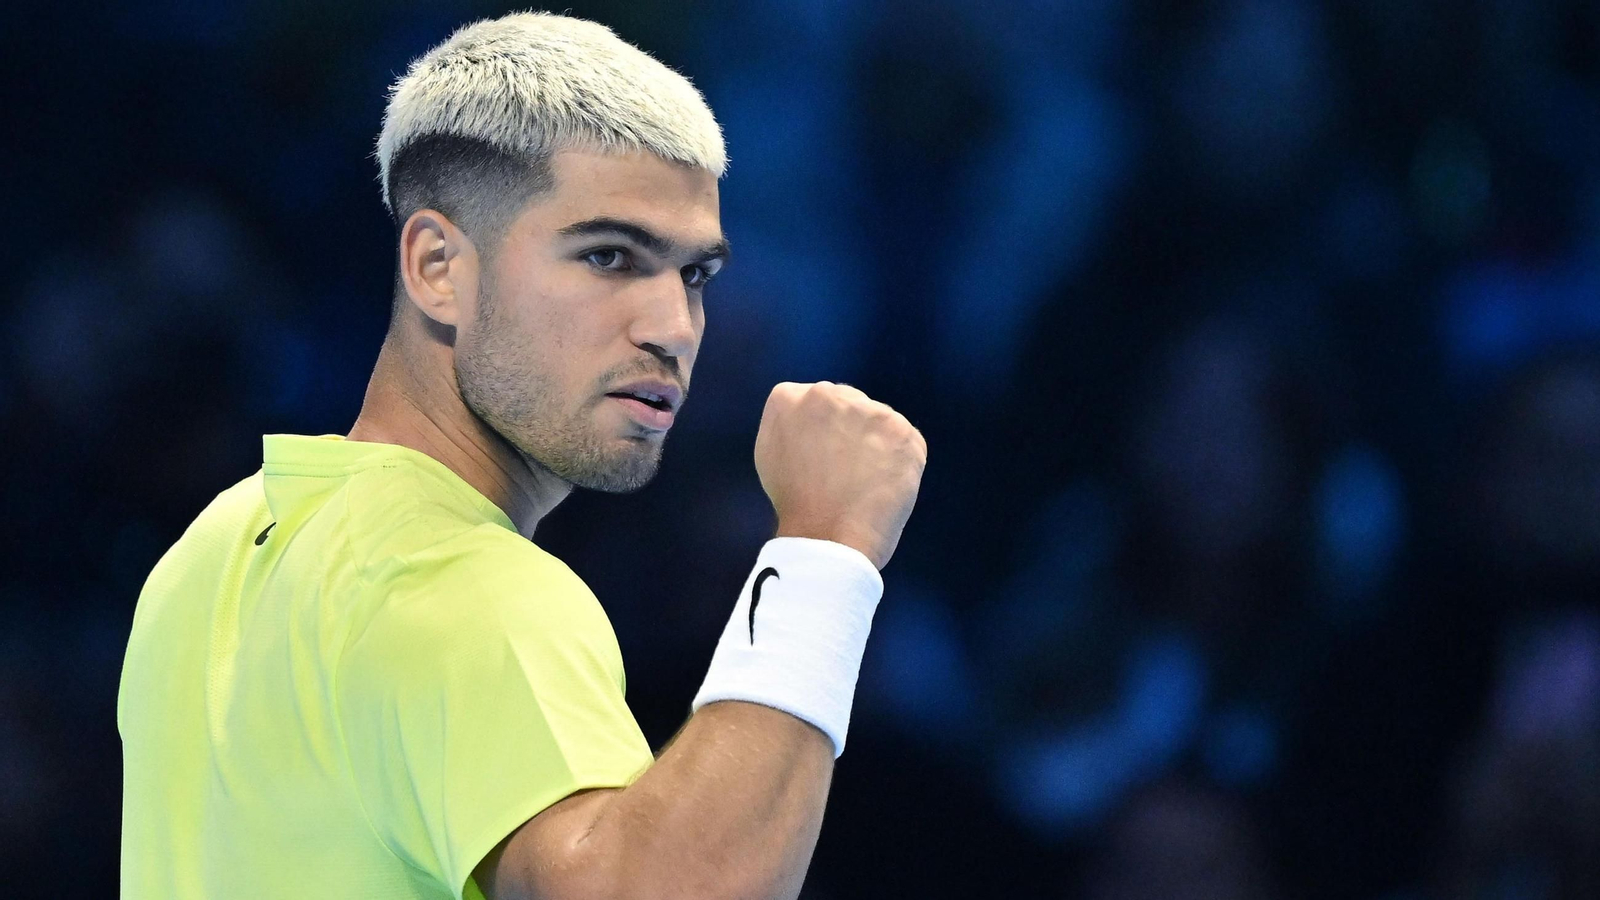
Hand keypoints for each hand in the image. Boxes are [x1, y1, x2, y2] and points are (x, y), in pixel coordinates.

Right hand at [754, 382, 926, 569]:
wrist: (827, 538)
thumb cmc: (795, 505)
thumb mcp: (771, 452)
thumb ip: (789, 422)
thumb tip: (812, 416)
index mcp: (788, 397)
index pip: (815, 401)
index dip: (822, 432)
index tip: (822, 458)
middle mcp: (827, 394)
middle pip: (848, 404)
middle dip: (849, 430)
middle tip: (844, 471)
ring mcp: (868, 410)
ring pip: (878, 421)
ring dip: (876, 444)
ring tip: (863, 482)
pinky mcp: (902, 431)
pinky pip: (905, 441)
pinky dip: (900, 461)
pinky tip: (883, 484)